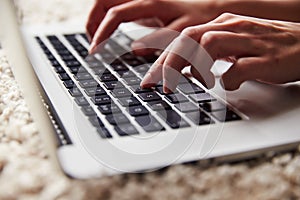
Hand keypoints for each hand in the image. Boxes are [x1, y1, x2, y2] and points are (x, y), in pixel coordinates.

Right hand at [86, 0, 220, 54]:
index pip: (115, 14)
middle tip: (94, 43)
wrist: (210, 10)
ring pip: (109, 2)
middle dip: (93, 20)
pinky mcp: (142, 8)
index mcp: (150, 3)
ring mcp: (140, 2)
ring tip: (99, 40)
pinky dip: (109, 22)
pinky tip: (112, 36)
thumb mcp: (181, 33)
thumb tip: (136, 49)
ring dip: (99, 19)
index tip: (95, 50)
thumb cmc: (199, 20)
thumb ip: (158, 40)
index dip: (102, 32)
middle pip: (104, 0)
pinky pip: (118, 9)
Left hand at [140, 13, 299, 91]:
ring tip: (196, 83)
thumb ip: (209, 53)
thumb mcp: (233, 45)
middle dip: (169, 63)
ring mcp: (249, 41)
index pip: (183, 37)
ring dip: (195, 67)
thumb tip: (185, 69)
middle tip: (159, 85)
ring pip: (209, 44)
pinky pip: (239, 67)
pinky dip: (227, 79)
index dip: (162, 57)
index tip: (149, 77)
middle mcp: (232, 28)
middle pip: (190, 38)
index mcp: (223, 24)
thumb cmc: (267, 47)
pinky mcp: (266, 58)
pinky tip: (228, 85)